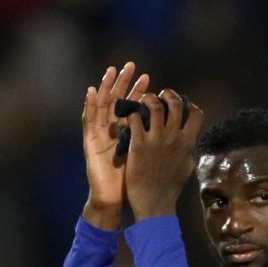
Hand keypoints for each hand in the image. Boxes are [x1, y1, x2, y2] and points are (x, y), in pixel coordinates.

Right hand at [82, 62, 149, 229]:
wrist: (114, 200)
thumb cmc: (134, 184)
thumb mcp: (150, 161)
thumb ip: (159, 147)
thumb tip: (179, 138)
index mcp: (129, 134)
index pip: (134, 107)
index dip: (141, 93)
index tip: (150, 79)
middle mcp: (113, 131)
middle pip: (118, 101)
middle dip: (124, 83)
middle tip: (131, 66)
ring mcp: (100, 135)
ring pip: (102, 106)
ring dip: (106, 87)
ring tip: (110, 71)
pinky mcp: (90, 142)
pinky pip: (88, 120)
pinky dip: (89, 105)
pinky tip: (92, 90)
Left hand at [125, 89, 203, 221]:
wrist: (154, 204)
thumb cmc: (170, 189)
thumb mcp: (187, 168)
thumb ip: (189, 150)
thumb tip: (192, 139)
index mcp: (187, 143)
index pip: (196, 114)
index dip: (189, 105)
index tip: (182, 106)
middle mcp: (173, 137)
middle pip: (175, 103)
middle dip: (168, 95)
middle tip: (160, 97)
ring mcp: (155, 139)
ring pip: (154, 105)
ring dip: (148, 99)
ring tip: (142, 102)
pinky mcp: (138, 144)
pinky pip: (135, 119)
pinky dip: (132, 114)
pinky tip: (130, 118)